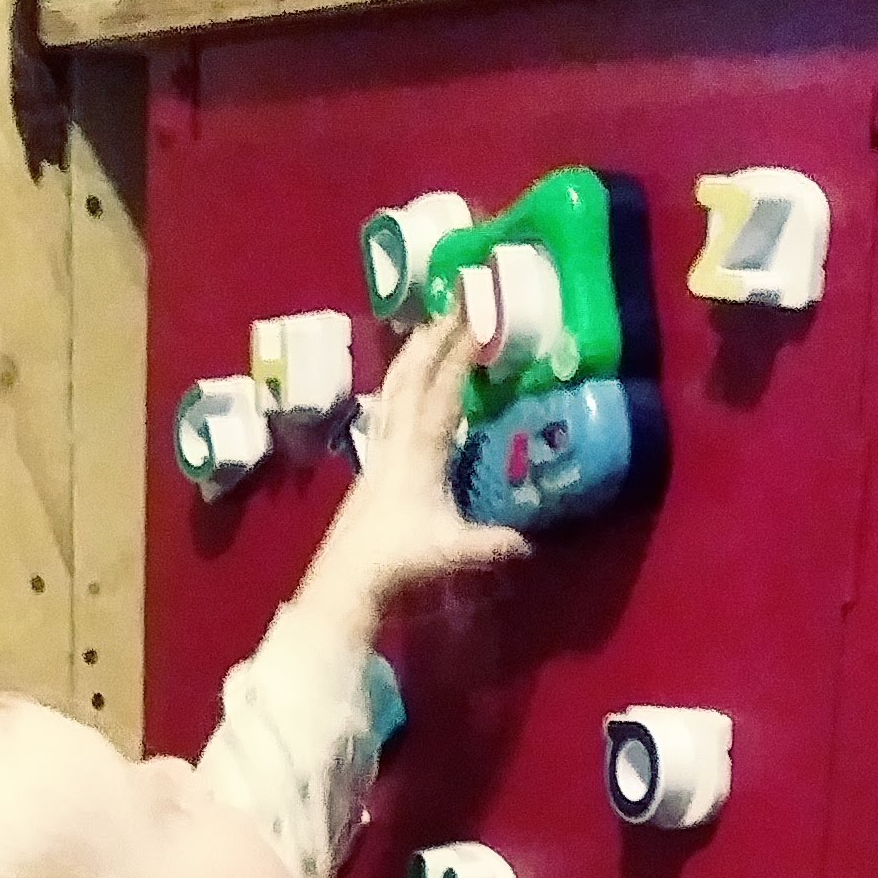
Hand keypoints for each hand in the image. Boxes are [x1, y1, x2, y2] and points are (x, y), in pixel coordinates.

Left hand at [304, 316, 533, 626]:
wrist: (348, 574)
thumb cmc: (398, 560)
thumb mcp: (449, 551)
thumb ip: (489, 543)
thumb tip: (529, 542)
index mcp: (419, 453)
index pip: (441, 392)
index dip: (458, 356)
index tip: (476, 321)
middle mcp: (397, 439)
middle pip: (413, 375)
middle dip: (434, 336)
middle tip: (455, 303)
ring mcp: (381, 446)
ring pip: (395, 384)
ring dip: (413, 350)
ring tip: (430, 323)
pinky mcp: (373, 457)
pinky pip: (387, 402)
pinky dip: (400, 377)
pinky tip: (405, 374)